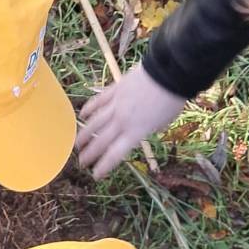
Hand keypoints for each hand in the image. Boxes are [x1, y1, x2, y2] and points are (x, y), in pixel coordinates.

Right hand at [76, 61, 185, 179]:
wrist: (169, 73)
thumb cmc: (171, 100)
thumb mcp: (163, 123)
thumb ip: (148, 129)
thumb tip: (140, 130)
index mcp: (136, 132)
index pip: (114, 154)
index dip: (103, 166)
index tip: (96, 175)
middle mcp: (122, 121)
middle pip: (100, 141)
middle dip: (89, 155)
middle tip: (82, 163)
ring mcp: (116, 105)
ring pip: (94, 123)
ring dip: (84, 136)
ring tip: (77, 145)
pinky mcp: (114, 90)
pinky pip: (97, 102)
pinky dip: (88, 110)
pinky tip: (82, 116)